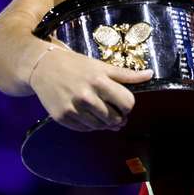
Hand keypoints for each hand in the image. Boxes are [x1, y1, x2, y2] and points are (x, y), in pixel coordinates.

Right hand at [29, 44, 153, 131]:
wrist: (44, 67)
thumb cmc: (77, 65)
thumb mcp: (102, 66)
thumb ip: (126, 74)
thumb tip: (150, 74)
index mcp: (100, 81)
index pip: (127, 103)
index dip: (128, 105)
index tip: (124, 103)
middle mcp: (87, 96)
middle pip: (115, 118)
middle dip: (119, 117)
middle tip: (116, 113)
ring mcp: (74, 108)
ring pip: (100, 126)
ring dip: (105, 124)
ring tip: (103, 115)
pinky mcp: (63, 117)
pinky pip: (85, 129)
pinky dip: (90, 126)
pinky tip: (89, 116)